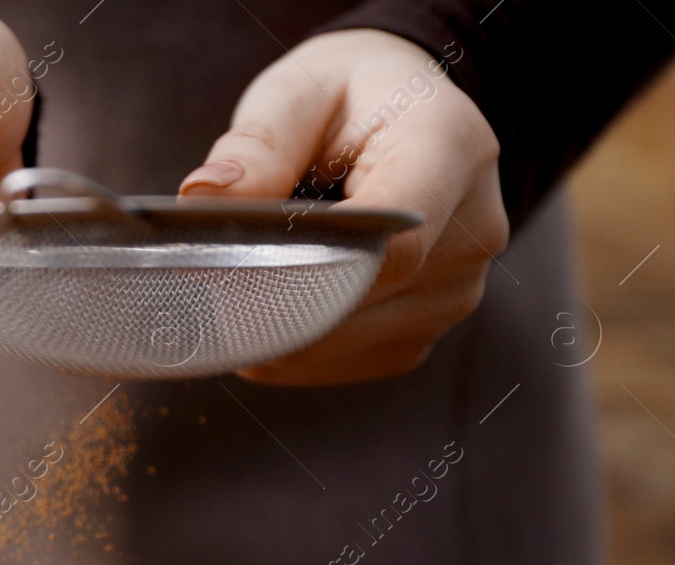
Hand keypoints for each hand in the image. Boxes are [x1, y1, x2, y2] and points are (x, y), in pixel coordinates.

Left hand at [180, 30, 506, 385]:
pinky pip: (341, 364)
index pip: (393, 245)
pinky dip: (290, 348)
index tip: (233, 276)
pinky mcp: (422, 333)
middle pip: (360, 304)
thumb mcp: (298, 92)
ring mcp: (453, 292)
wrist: (401, 116)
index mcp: (450, 150)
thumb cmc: (349, 98)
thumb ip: (257, 143)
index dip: (310, 273)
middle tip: (203, 279)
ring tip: (240, 279)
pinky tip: (269, 305)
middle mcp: (471, 231)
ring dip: (276, 327)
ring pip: (342, 345)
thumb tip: (203, 196)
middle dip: (271, 301)